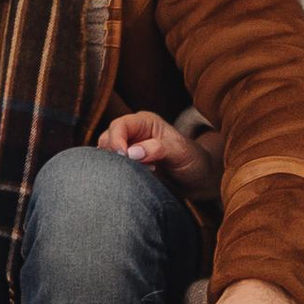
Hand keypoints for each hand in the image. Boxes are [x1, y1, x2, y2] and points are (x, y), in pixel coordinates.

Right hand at [97, 107, 215, 200]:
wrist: (198, 180)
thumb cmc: (193, 161)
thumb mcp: (180, 153)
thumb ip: (158, 149)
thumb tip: (132, 152)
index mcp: (145, 122)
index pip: (119, 125)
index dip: (116, 140)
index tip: (123, 157)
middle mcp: (133, 134)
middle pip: (107, 139)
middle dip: (113, 155)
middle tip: (130, 170)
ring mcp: (127, 151)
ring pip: (105, 155)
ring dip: (115, 166)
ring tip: (138, 174)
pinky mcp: (126, 167)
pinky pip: (111, 169)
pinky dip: (115, 175)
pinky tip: (132, 181)